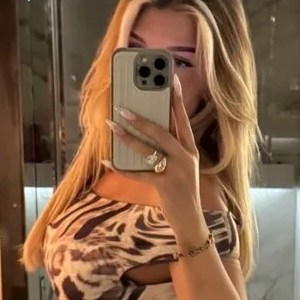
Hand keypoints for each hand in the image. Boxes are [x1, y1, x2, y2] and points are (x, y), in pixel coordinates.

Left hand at [107, 77, 202, 231]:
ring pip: (149, 149)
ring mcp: (176, 172)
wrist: (192, 220)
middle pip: (162, 132)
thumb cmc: (182, 192)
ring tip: (112, 126)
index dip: (177, 99)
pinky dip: (121, 168)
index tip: (171, 79)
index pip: (183, 120)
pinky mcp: (165, 186)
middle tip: (122, 108)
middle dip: (142, 118)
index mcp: (190, 151)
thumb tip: (147, 130)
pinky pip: (139, 173)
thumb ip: (170, 150)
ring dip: (127, 137)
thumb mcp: (183, 168)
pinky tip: (107, 161)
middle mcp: (185, 158)